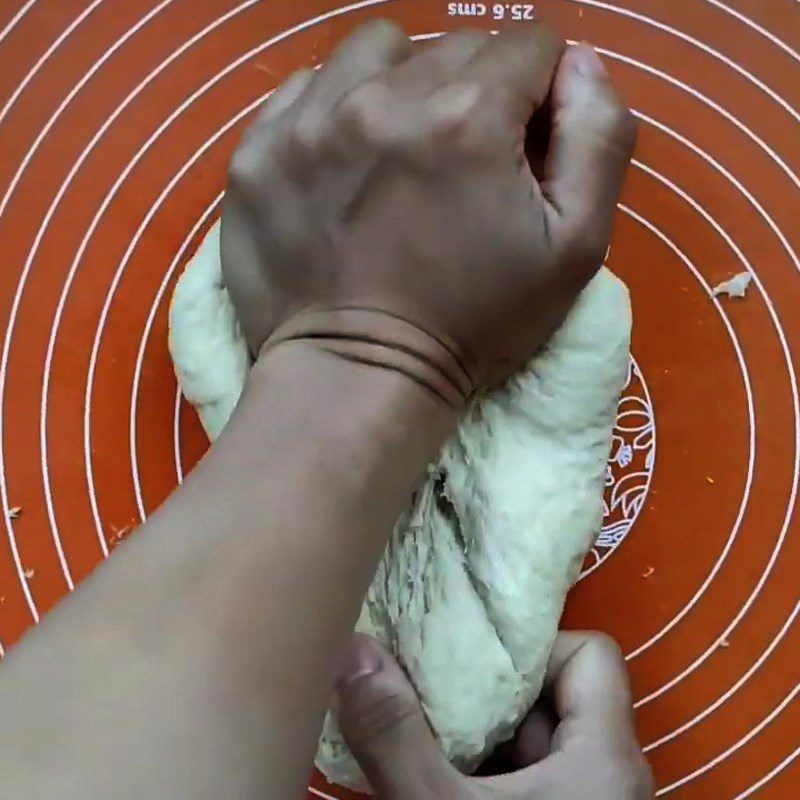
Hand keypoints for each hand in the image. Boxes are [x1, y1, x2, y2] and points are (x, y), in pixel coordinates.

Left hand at [221, 21, 636, 403]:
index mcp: (468, 118)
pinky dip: (337, 110)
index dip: (538, 95)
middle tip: (461, 166)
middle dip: (475, 93)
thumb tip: (579, 65)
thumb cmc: (473, 324)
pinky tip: (345, 165)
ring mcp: (309, 120)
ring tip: (400, 152)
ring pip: (377, 51)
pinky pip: (308, 88)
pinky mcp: (259, 151)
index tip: (521, 147)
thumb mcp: (575, 249)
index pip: (528, 47)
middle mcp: (383, 97)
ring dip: (403, 84)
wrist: (357, 378)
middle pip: (455, 48)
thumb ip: (598, 139)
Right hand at [335, 632, 653, 798]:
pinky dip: (486, 772)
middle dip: (489, 693)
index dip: (533, 647)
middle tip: (430, 692)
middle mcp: (610, 776)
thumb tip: (353, 648)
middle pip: (556, 696)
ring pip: (537, 742)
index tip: (471, 666)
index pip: (590, 654)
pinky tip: (440, 781)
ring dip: (480, 736)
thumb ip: (394, 734)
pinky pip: (529, 779)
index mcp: (607, 758)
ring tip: (426, 733)